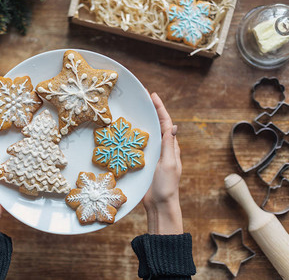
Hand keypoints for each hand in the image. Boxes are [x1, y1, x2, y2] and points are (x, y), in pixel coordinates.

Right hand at [142, 93, 182, 234]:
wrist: (159, 205)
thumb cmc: (165, 186)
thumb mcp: (168, 165)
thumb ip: (169, 146)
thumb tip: (172, 126)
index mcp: (171, 147)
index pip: (166, 123)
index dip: (160, 109)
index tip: (152, 95)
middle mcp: (163, 149)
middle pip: (158, 125)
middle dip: (152, 111)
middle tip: (142, 98)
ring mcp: (154, 156)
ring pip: (149, 134)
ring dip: (143, 122)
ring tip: (134, 110)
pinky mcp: (144, 163)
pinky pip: (140, 146)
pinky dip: (135, 136)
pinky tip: (127, 133)